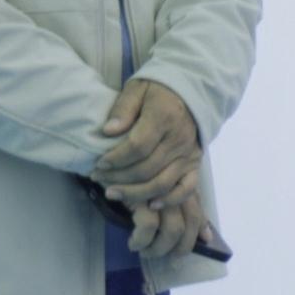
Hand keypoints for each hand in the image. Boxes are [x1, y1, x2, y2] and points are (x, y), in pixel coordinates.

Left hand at [94, 78, 202, 206]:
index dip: (116, 158)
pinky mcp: (195, 164)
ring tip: (113, 194)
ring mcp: (189, 154)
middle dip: (118, 178)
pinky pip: (186, 188)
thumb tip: (107, 131)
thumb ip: (123, 109)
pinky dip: (170, 200)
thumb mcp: (138, 89)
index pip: (137, 146)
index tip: (98, 163)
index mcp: (164, 117)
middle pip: (146, 168)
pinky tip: (151, 204)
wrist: (194, 90)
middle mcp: (179, 139)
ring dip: (135, 193)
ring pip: (161, 183)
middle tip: (98, 179)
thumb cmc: (160, 89)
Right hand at [125, 175, 217, 260]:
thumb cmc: (130, 172)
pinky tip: (133, 244)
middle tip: (169, 259)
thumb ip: (180, 204)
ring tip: (145, 252)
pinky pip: (149, 227)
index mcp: (181, 183)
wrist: (106, 158)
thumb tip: (207, 236)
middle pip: (188, 225)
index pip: (197, 212)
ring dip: (159, 248)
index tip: (199, 244)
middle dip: (180, 248)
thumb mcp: (157, 185)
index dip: (199, 231)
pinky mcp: (141, 196)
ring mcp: (160, 191)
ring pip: (172, 230)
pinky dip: (141, 241)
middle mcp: (175, 187)